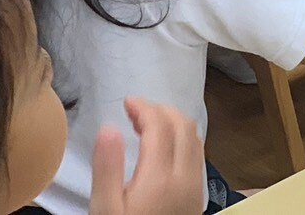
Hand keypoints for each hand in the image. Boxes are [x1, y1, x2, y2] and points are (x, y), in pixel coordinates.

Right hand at [89, 98, 207, 214]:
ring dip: (174, 122)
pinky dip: (183, 137)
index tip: (127, 102)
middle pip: (183, 126)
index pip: (160, 126)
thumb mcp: (105, 208)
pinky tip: (165, 146)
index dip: (144, 107)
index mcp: (160, 176)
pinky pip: (197, 153)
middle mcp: (186, 175)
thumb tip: (108, 127)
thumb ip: (107, 168)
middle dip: (161, 110)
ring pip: (195, 138)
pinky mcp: (199, 195)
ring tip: (147, 124)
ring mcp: (196, 185)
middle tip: (136, 111)